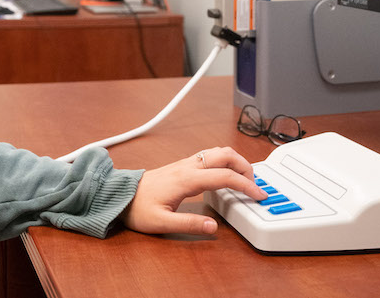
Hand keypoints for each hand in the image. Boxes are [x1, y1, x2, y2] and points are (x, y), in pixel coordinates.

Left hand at [120, 147, 265, 235]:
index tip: (259, 194)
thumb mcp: (162, 222)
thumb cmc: (138, 209)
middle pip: (225, 154)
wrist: (120, 196)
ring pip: (217, 152)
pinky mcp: (182, 166)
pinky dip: (225, 162)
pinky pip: (209, 157)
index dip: (245, 185)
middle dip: (245, 166)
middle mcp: (188, 167)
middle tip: (255, 184)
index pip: (224, 176)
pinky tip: (226, 176)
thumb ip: (189, 224)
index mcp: (186, 179)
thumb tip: (214, 227)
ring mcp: (185, 164)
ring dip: (235, 161)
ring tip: (245, 179)